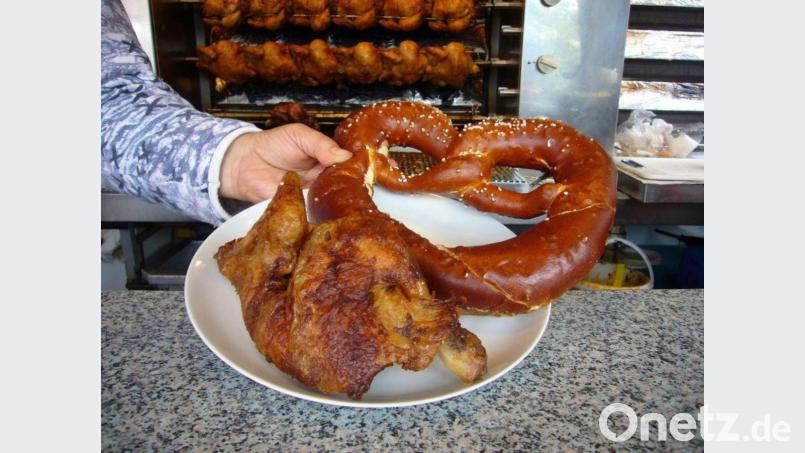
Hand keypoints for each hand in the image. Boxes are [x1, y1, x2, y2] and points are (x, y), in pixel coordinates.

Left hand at [219, 124, 352, 201]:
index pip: (348, 165)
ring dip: (338, 200)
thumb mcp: (299, 135)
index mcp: (327, 159)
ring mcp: (314, 195)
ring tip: (345, 198)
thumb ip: (321, 144)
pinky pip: (315, 213)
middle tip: (358, 186)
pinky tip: (328, 209)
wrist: (244, 163)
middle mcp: (324, 178)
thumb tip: (345, 156)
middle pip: (344, 185)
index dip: (357, 168)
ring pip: (332, 200)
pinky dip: (321, 212)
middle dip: (351, 186)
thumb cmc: (272, 145)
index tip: (368, 170)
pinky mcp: (302, 209)